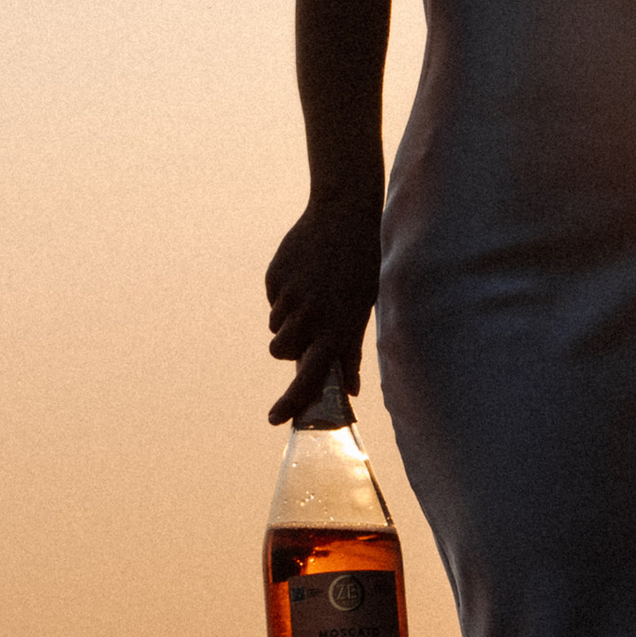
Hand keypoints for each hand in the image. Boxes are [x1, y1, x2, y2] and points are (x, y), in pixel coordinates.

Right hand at [264, 200, 377, 423]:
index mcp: (337, 329)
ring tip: (312, 293)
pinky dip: (284, 295)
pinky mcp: (275, 278)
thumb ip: (351, 352)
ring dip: (287, 320)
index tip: (275, 419)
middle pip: (280, 352)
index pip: (309, 377)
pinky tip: (305, 274)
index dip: (292, 401)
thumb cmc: (362, 269)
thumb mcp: (363, 310)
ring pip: (275, 327)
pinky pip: (272, 300)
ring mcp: (290, 296)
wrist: (345, 216)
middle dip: (287, 348)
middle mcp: (311, 316)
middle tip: (304, 328)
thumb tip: (350, 392)